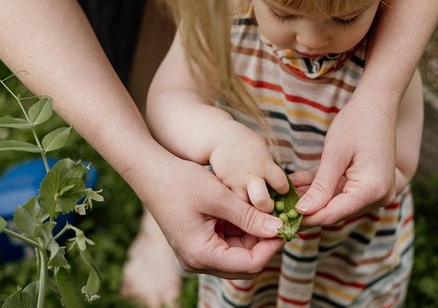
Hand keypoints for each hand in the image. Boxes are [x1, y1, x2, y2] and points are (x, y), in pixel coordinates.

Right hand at [124, 154, 284, 278]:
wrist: (151, 172)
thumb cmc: (181, 181)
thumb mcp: (219, 197)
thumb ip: (249, 216)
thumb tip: (278, 229)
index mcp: (201, 254)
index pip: (249, 264)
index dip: (272, 246)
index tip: (286, 225)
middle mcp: (198, 261)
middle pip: (245, 263)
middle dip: (265, 242)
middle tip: (280, 218)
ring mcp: (197, 254)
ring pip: (239, 253)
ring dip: (254, 235)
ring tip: (267, 211)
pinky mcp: (198, 243)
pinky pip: (228, 243)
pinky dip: (242, 229)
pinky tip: (250, 211)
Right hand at [209, 120, 288, 212]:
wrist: (222, 138)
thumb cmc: (248, 146)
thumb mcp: (263, 153)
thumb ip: (270, 171)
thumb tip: (280, 187)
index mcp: (265, 165)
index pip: (281, 184)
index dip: (282, 189)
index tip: (280, 190)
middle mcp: (251, 176)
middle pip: (262, 201)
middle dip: (266, 208)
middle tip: (266, 207)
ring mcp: (235, 183)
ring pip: (244, 206)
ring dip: (249, 210)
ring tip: (251, 211)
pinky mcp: (223, 187)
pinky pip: (231, 203)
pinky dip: (235, 207)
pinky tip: (237, 206)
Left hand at [293, 89, 399, 226]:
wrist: (378, 104)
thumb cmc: (357, 123)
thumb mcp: (334, 154)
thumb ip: (320, 186)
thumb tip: (303, 211)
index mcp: (372, 189)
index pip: (333, 214)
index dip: (306, 217)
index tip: (281, 218)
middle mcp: (380, 196)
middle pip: (336, 211)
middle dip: (308, 208)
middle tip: (279, 207)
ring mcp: (378, 193)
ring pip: (337, 203)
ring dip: (313, 197)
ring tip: (284, 194)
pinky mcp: (371, 186)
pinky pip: (343, 191)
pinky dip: (323, 188)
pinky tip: (298, 184)